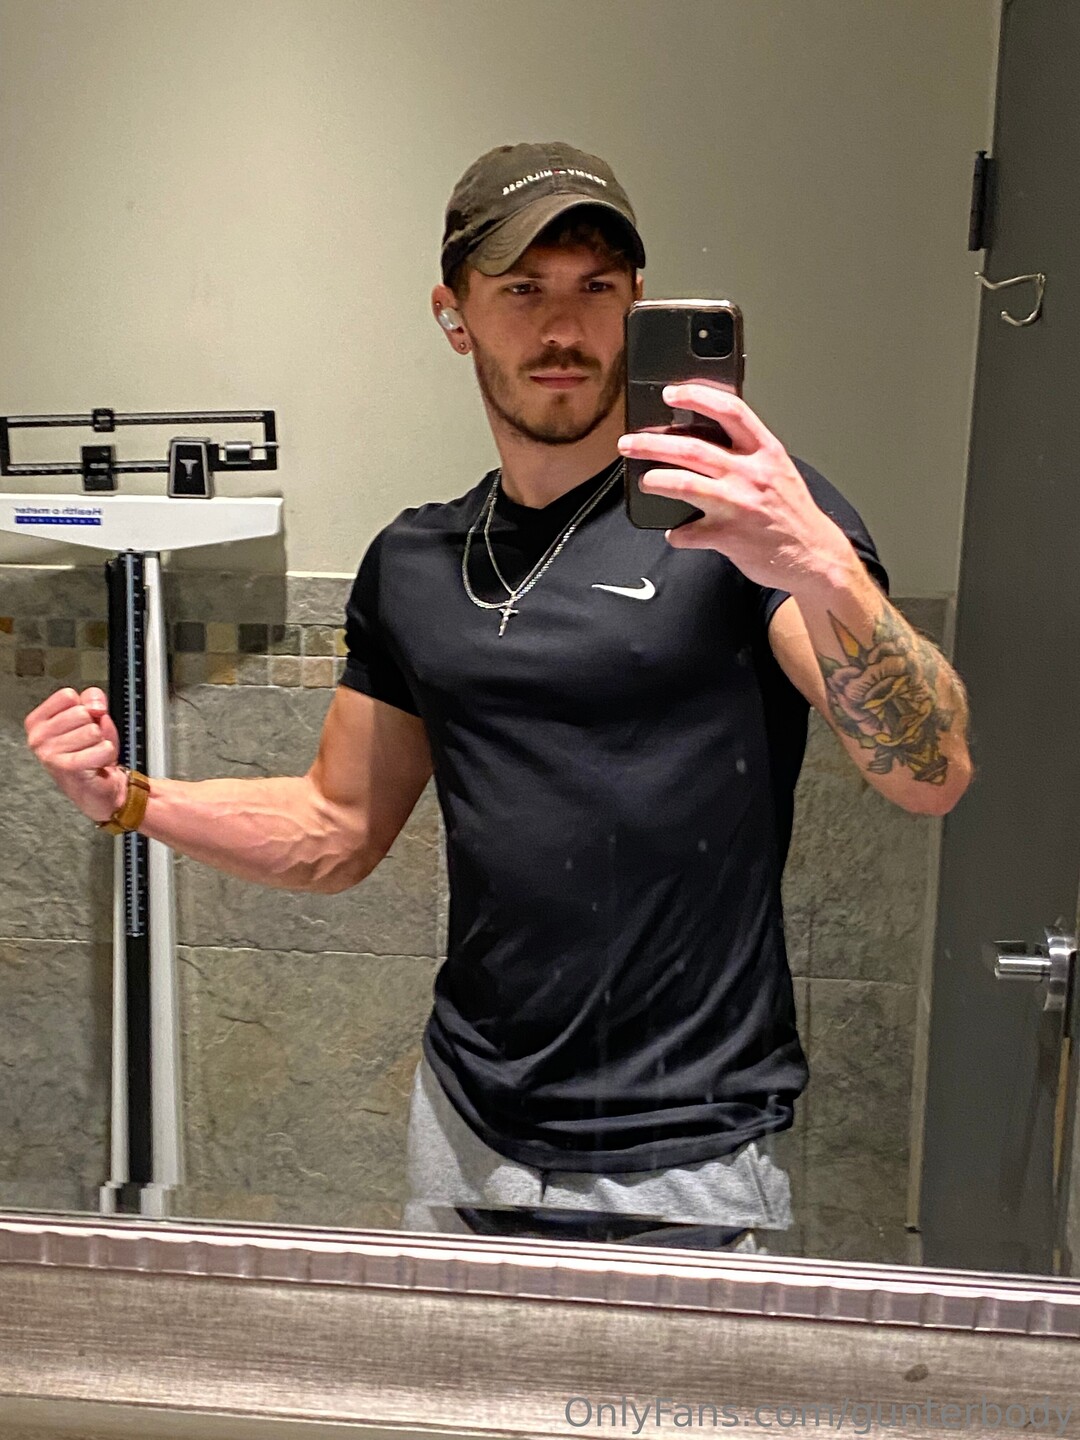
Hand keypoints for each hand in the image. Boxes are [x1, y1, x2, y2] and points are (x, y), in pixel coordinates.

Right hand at [24, 687, 126, 822]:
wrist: (100, 788)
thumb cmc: (92, 753)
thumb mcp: (93, 717)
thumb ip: (92, 699)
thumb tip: (94, 705)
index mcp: (38, 722)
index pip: (67, 696)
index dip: (85, 706)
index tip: (83, 723)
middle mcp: (38, 737)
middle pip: (81, 713)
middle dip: (94, 727)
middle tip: (89, 743)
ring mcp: (49, 753)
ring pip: (93, 731)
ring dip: (100, 742)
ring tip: (92, 753)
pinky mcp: (66, 767)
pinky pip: (102, 748)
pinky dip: (107, 754)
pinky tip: (97, 763)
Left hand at [618, 383, 856, 594]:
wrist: (814, 555)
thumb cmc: (792, 513)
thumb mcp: (777, 469)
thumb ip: (747, 452)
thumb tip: (703, 438)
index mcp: (765, 451)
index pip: (730, 411)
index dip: (696, 396)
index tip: (670, 394)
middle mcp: (750, 474)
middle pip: (691, 448)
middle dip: (652, 443)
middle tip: (629, 443)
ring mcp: (737, 505)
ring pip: (682, 484)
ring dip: (655, 481)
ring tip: (645, 481)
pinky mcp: (727, 537)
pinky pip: (687, 533)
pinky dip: (676, 534)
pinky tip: (675, 532)